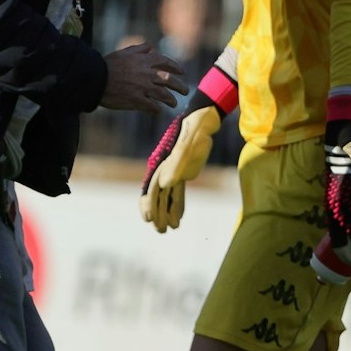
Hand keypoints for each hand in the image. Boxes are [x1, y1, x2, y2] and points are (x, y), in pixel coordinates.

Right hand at [100, 44, 186, 111]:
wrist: (94, 79)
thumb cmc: (107, 65)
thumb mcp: (123, 53)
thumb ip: (138, 49)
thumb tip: (151, 47)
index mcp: (144, 61)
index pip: (166, 62)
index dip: (176, 67)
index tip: (182, 72)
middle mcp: (147, 74)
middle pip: (170, 80)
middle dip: (180, 86)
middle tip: (185, 90)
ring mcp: (143, 88)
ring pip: (164, 95)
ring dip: (171, 100)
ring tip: (174, 103)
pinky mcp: (137, 100)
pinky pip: (152, 106)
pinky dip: (157, 109)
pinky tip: (158, 111)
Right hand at [139, 98, 219, 231]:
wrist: (202, 119)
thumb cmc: (193, 129)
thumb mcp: (187, 145)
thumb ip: (176, 164)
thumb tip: (165, 184)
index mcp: (161, 163)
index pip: (151, 187)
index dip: (148, 203)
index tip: (148, 219)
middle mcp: (164, 169)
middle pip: (157, 195)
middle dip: (157, 213)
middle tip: (160, 231)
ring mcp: (173, 172)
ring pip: (167, 196)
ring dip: (167, 212)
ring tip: (170, 230)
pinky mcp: (184, 173)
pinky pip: (178, 193)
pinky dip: (178, 206)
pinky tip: (179, 219)